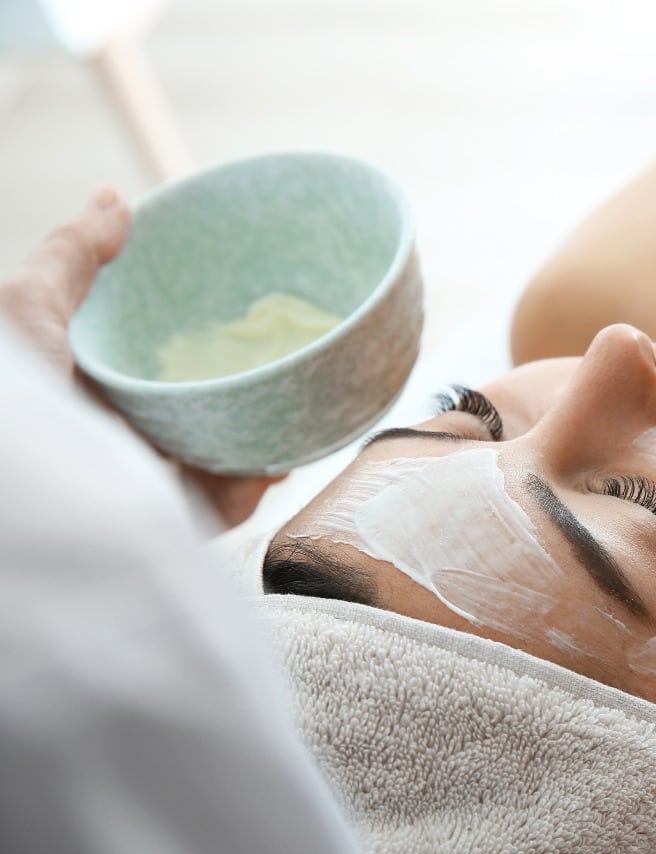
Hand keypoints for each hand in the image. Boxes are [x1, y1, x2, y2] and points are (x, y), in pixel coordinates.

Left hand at [0, 190, 284, 526]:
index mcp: (91, 390)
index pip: (152, 361)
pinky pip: (230, 504)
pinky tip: (281, 452)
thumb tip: (116, 197)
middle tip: (278, 358)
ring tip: (297, 402)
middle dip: (240, 389)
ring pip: (221, 456)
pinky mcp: (174, 523)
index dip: (191, 337)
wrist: (32, 491)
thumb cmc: (14, 403)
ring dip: (262, 433)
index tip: (230, 314)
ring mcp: (151, 486)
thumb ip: (71, 255)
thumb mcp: (24, 308)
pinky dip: (258, 479)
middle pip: (196, 408)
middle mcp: (121, 438)